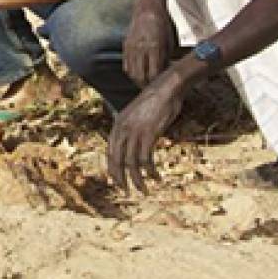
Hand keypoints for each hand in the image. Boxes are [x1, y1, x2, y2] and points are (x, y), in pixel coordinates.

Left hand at [106, 72, 185, 192]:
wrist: (167, 87)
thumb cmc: (156, 101)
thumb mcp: (138, 114)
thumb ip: (133, 128)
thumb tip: (134, 143)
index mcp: (118, 124)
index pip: (111, 152)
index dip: (113, 168)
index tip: (117, 181)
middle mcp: (122, 129)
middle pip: (117, 160)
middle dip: (121, 178)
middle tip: (126, 191)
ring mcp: (135, 132)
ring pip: (131, 163)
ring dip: (137, 180)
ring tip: (143, 190)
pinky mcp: (148, 134)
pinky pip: (146, 159)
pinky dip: (150, 171)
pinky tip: (156, 177)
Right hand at [123, 0, 176, 86]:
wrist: (147, 9)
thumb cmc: (162, 24)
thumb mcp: (169, 40)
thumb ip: (166, 57)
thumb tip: (166, 72)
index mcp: (154, 47)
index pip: (153, 73)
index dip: (156, 83)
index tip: (160, 86)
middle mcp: (141, 48)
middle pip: (140, 76)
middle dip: (146, 85)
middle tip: (151, 89)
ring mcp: (131, 48)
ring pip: (131, 72)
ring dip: (137, 80)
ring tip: (144, 83)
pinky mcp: (126, 46)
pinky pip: (126, 65)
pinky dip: (131, 72)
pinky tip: (137, 73)